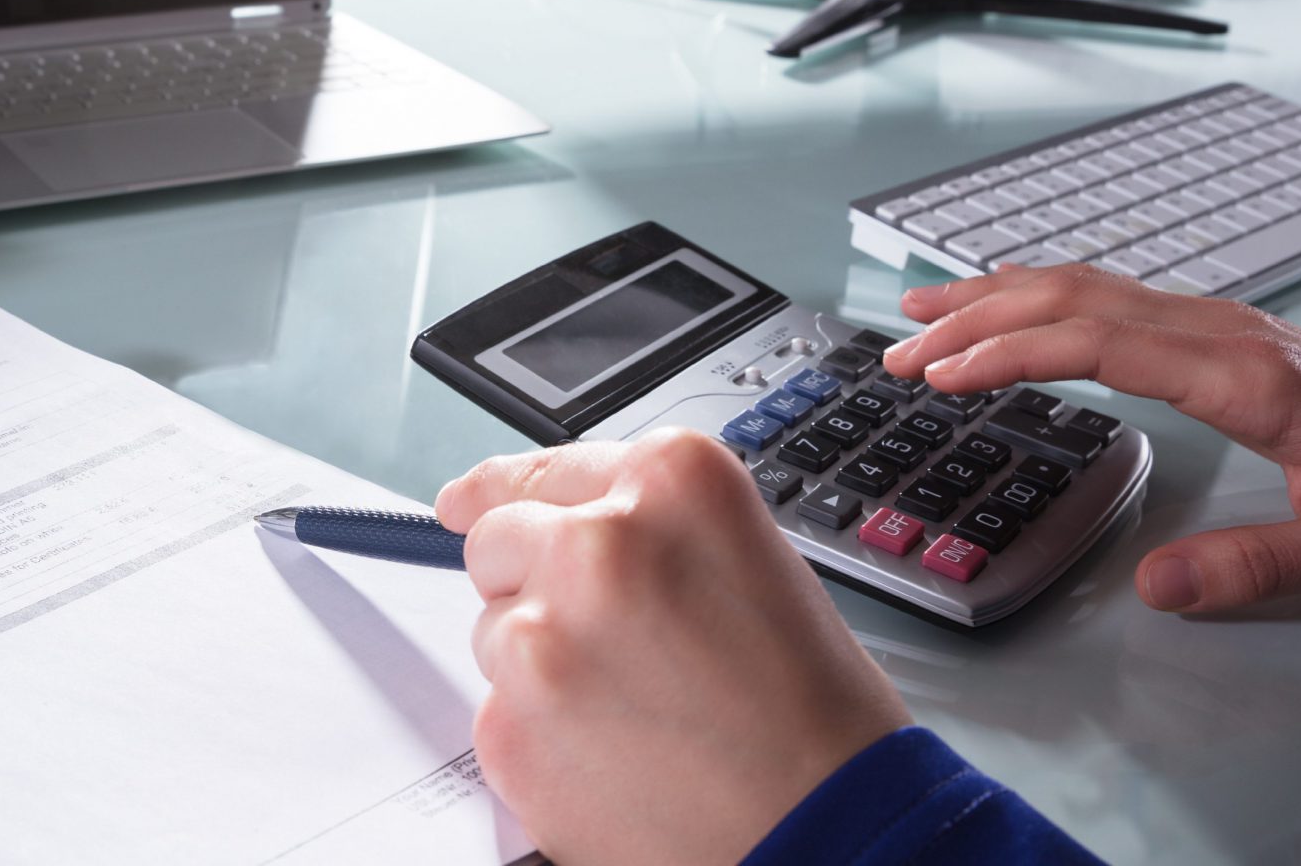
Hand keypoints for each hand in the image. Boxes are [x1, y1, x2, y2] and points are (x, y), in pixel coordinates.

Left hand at [437, 430, 908, 864]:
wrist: (833, 830)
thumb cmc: (814, 712)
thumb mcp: (750, 564)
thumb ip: (652, 529)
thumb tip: (553, 520)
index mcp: (670, 484)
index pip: (546, 470)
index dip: (507, 492)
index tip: (467, 500)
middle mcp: (598, 544)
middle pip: (498, 542)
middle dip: (533, 583)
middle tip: (608, 644)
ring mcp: (543, 636)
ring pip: (494, 631)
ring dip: (541, 663)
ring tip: (637, 708)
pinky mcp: (508, 727)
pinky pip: (494, 712)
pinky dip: (538, 735)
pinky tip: (615, 754)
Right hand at [884, 264, 1300, 613]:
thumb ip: (1259, 567)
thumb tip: (1157, 587)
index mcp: (1245, 376)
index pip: (1103, 344)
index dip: (1014, 352)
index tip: (943, 373)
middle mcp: (1220, 332)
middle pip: (1077, 301)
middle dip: (978, 321)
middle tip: (897, 353)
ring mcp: (1215, 323)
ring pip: (1088, 287)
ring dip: (998, 296)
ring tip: (919, 315)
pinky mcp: (1212, 332)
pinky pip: (1109, 296)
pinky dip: (1041, 295)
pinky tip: (1004, 303)